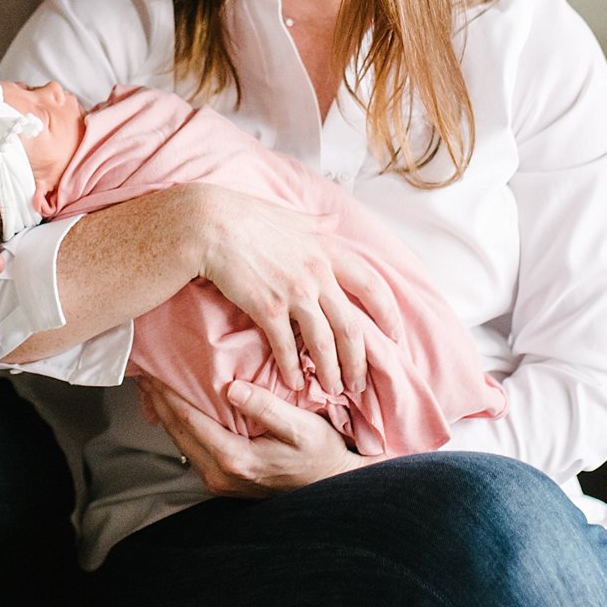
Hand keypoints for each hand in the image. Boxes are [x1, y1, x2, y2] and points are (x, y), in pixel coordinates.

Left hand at [139, 379, 371, 497]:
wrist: (331, 485)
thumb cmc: (319, 454)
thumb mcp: (300, 428)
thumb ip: (266, 408)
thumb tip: (233, 389)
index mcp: (235, 459)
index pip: (189, 420)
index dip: (167, 394)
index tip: (154, 370)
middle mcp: (220, 474)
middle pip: (177, 431)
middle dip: (158, 400)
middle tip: (144, 372)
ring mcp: (220, 480)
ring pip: (181, 441)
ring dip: (165, 413)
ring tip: (153, 387)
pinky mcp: (224, 479)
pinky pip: (192, 449)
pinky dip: (180, 426)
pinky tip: (176, 410)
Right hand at [185, 185, 396, 398]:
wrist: (211, 224)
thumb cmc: (247, 217)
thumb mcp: (291, 216)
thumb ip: (315, 223)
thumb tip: (333, 219)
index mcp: (327, 252)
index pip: (372, 286)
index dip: (388, 314)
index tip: (395, 336)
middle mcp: (318, 274)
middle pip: (351, 326)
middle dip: (359, 360)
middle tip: (360, 382)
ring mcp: (294, 293)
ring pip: (324, 343)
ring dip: (331, 371)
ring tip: (333, 390)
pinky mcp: (268, 308)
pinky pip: (287, 347)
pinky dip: (293, 368)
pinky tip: (294, 382)